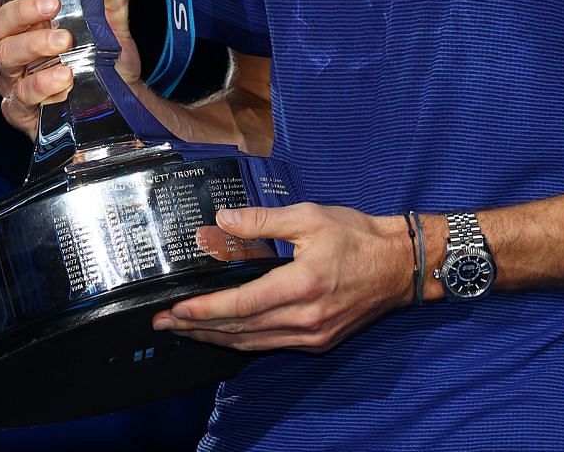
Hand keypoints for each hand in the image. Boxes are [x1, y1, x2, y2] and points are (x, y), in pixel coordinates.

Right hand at [0, 0, 144, 138]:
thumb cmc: (105, 52)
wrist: (124, 95)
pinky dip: (41, 86)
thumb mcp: (113, 11)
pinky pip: (21, 97)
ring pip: (5, 58)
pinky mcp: (24, 109)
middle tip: (53, 5)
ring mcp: (15, 78)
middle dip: (21, 11)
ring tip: (65, 42)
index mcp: (25, 21)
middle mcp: (14, 46)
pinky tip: (64, 79)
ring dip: (33, 46)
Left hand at [151, 202, 413, 353]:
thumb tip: (221, 221)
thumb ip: (262, 222)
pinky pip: (270, 346)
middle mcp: (305, 318)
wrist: (400, 266)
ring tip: (184, 330)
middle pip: (239, 330)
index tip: (175, 309)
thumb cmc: (357, 236)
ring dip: (215, 339)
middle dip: (197, 328)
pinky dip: (241, 341)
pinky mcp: (318, 342)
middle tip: (164, 322)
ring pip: (251, 344)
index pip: (241, 304)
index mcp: (302, 285)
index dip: (203, 310)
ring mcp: (312, 336)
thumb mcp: (309, 217)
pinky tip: (223, 334)